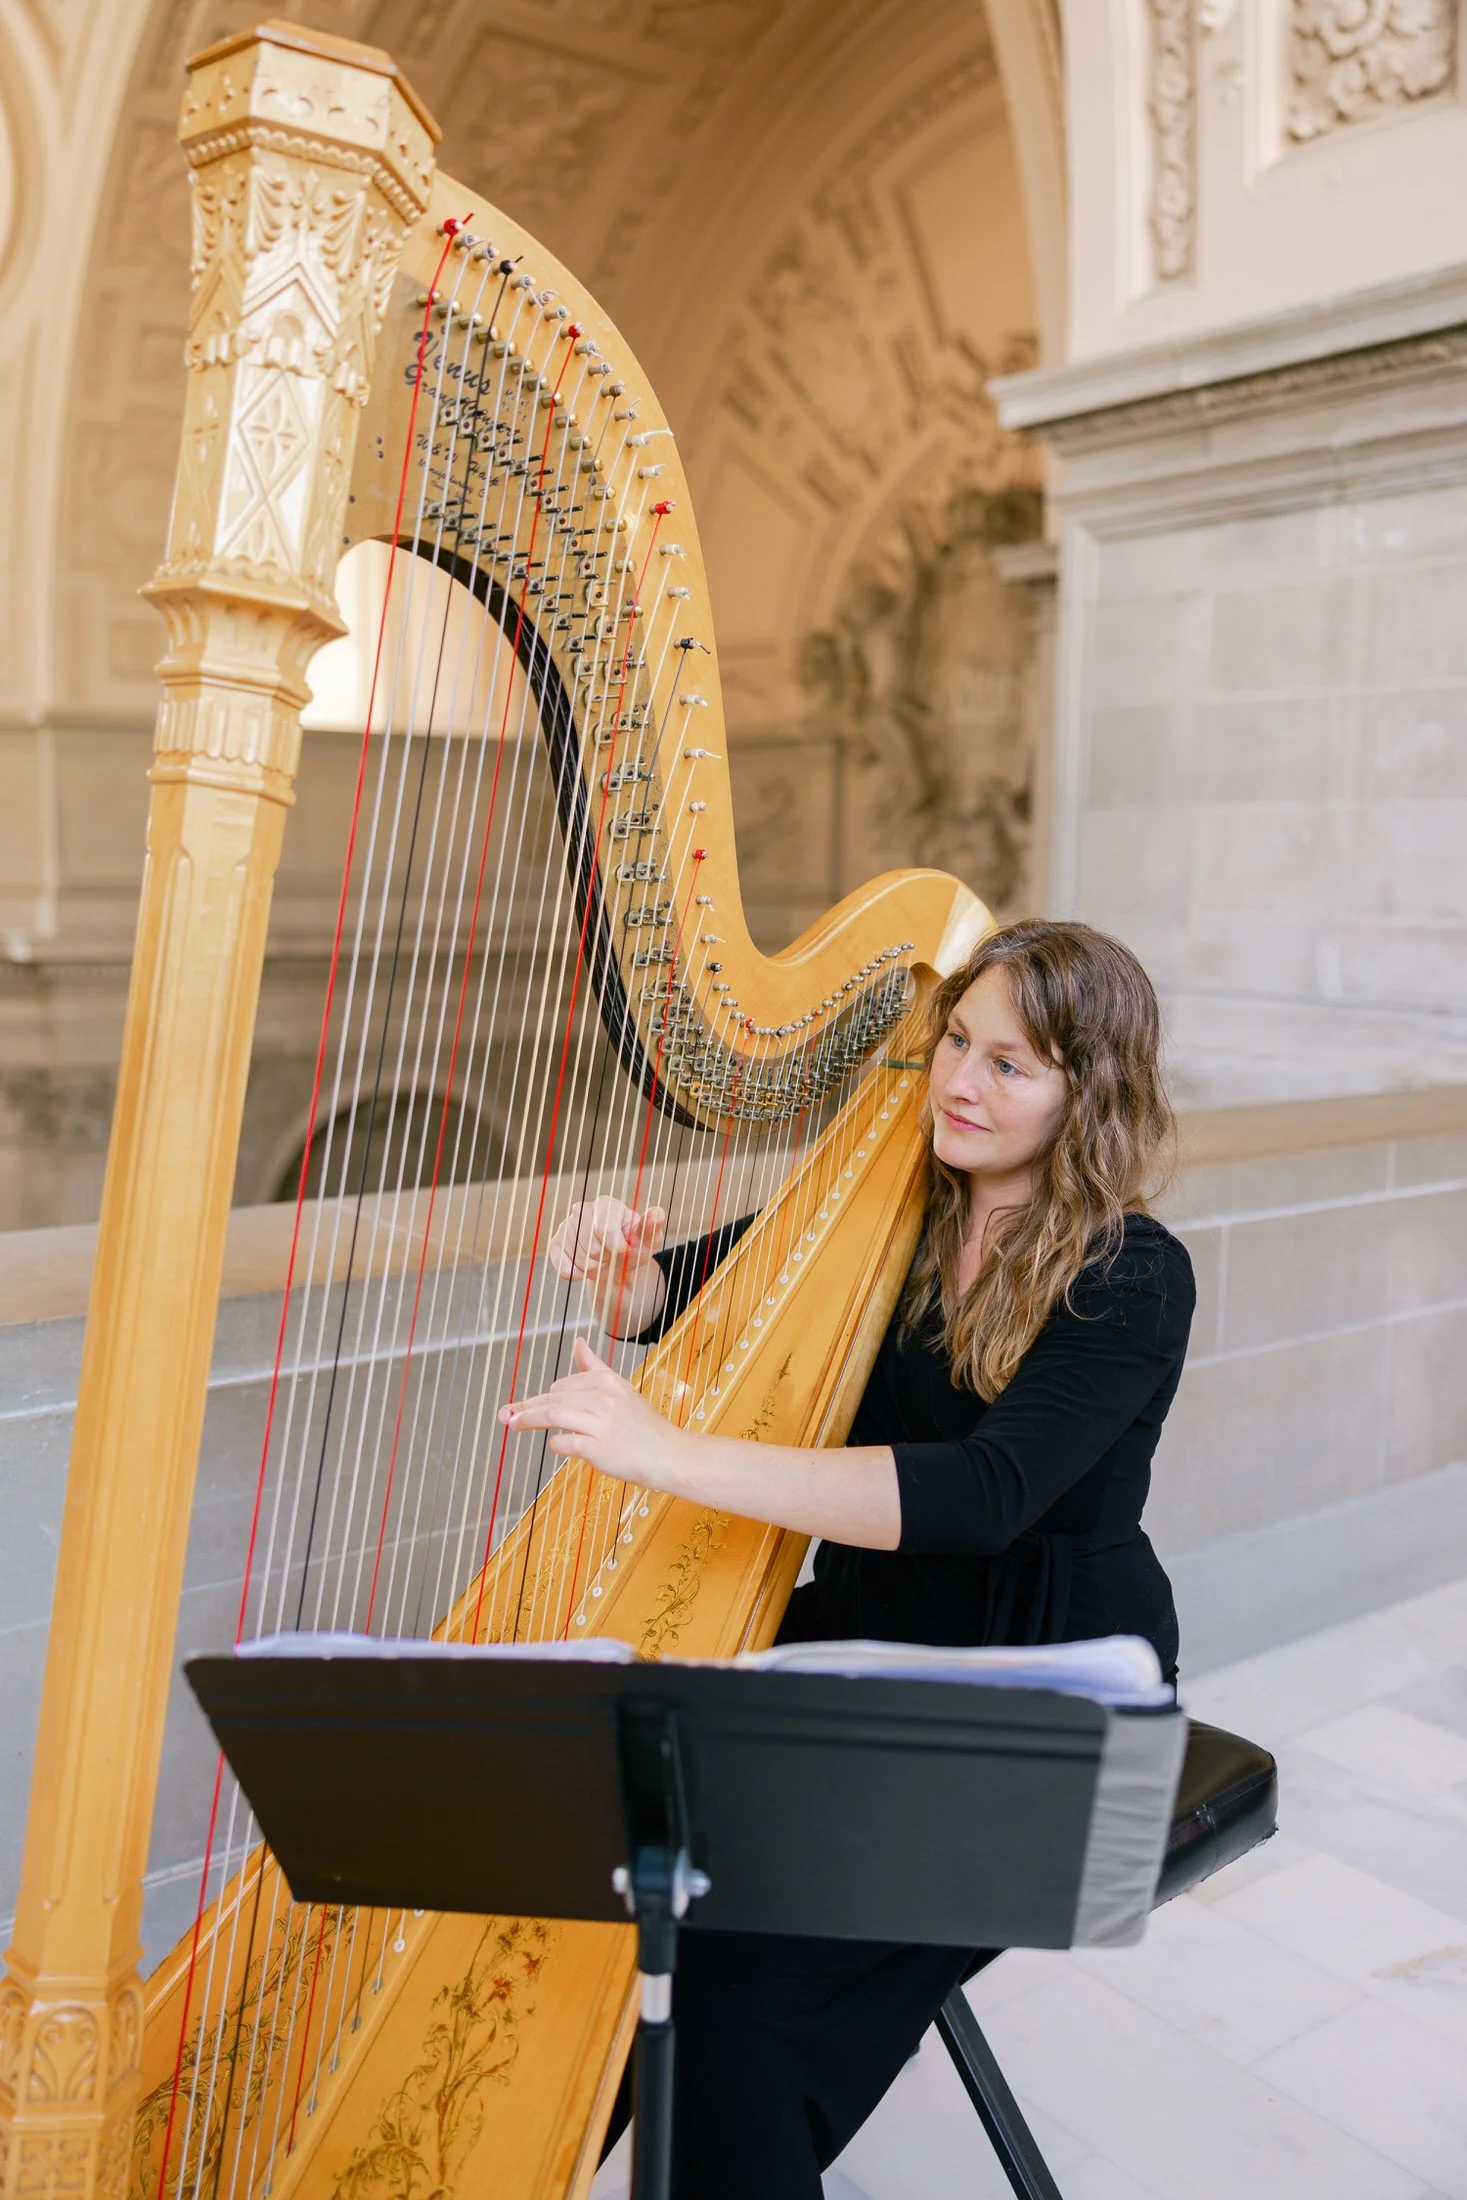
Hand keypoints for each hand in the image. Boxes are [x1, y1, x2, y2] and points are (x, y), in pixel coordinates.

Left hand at [499, 1337, 688, 1486]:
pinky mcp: (599, 1449)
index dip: (540, 1398)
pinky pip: (566, 1443)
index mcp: (607, 1381)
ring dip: (528, 1420)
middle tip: (505, 1415)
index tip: (520, 1406)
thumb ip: (595, 1366)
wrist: (668, 1454)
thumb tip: (578, 1341)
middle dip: (527, 1408)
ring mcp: (602, 1423)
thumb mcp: (620, 1388)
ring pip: (553, 1415)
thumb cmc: (642, 1424)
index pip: (562, 1385)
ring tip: (512, 1425)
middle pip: (553, 1399)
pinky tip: (556, 1445)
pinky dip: (556, 1444)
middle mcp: (603, 1398)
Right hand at [547, 1198, 667, 1336]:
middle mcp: (582, 1210)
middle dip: (607, 1261)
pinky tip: (585, 1272)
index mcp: (606, 1204)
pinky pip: (563, 1265)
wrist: (615, 1261)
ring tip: (603, 1263)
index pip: (605, 1229)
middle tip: (614, 1259)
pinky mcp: (556, 1242)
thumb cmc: (632, 1246)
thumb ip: (651, 1228)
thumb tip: (657, 1212)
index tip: (624, 1253)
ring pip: (580, 1259)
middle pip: (593, 1248)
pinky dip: (577, 1274)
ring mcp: (566, 1225)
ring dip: (595, 1270)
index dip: (616, 1249)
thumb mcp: (647, 1240)